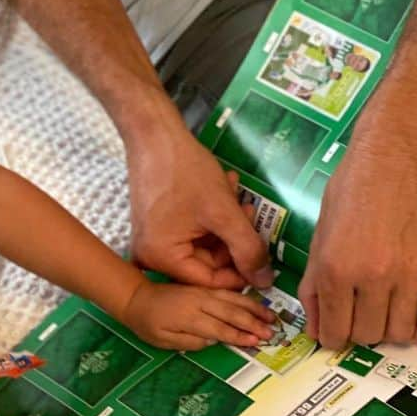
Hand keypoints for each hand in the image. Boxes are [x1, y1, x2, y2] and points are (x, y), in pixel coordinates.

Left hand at [121, 278, 276, 350]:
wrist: (136, 297)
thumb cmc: (148, 324)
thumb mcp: (164, 341)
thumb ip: (190, 341)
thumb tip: (214, 340)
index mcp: (189, 316)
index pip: (219, 328)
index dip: (239, 336)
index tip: (257, 342)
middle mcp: (198, 301)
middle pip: (230, 312)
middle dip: (253, 323)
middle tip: (272, 331)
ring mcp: (201, 292)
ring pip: (232, 299)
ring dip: (253, 308)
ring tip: (270, 317)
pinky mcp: (202, 288)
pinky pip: (226, 291)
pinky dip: (243, 296)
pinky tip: (255, 302)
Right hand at [125, 111, 272, 290]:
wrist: (155, 133)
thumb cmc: (186, 171)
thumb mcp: (224, 212)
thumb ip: (248, 249)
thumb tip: (265, 282)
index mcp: (161, 258)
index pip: (210, 281)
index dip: (241, 271)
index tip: (261, 255)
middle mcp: (151, 255)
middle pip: (206, 262)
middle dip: (233, 238)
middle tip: (249, 211)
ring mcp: (152, 239)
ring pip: (202, 244)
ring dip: (225, 223)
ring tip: (235, 194)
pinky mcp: (157, 224)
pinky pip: (191, 230)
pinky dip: (211, 214)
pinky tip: (224, 188)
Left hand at [299, 125, 416, 348]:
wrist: (395, 156)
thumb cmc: (351, 188)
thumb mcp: (319, 234)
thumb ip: (313, 284)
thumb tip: (314, 328)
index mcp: (335, 267)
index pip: (333, 331)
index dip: (331, 338)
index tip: (335, 331)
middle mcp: (371, 276)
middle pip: (366, 335)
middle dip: (358, 332)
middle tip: (358, 314)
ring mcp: (409, 275)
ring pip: (399, 333)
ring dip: (388, 331)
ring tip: (383, 312)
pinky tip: (412, 320)